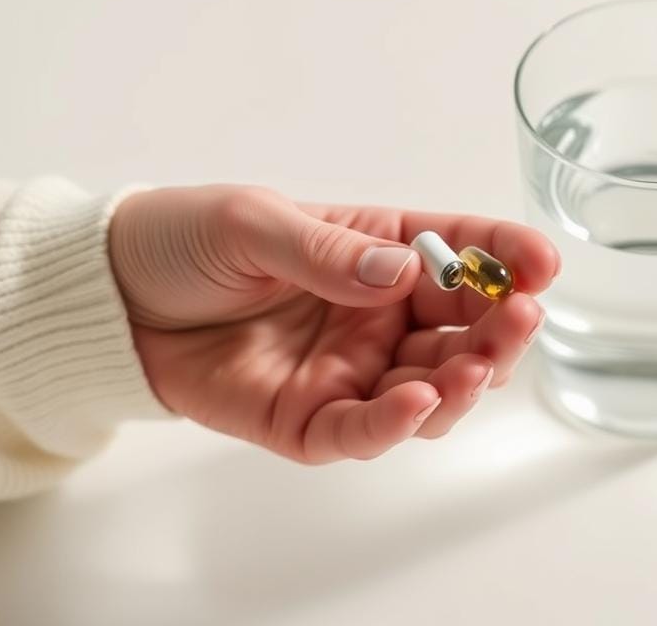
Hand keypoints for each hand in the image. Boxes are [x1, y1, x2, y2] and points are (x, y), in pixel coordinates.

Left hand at [109, 186, 558, 462]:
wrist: (115, 300)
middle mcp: (379, 314)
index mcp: (378, 251)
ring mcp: (350, 370)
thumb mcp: (253, 224)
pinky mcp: (310, 419)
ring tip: (474, 367)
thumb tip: (398, 273)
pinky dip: (396, 424)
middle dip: (501, 329)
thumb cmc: (188, 243)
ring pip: (432, 388)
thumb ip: (324, 250)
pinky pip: (363, 431)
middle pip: (464, 329)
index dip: (508, 256)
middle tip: (519, 319)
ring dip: (465, 381)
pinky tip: (418, 402)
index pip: (462, 253)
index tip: (542, 264)